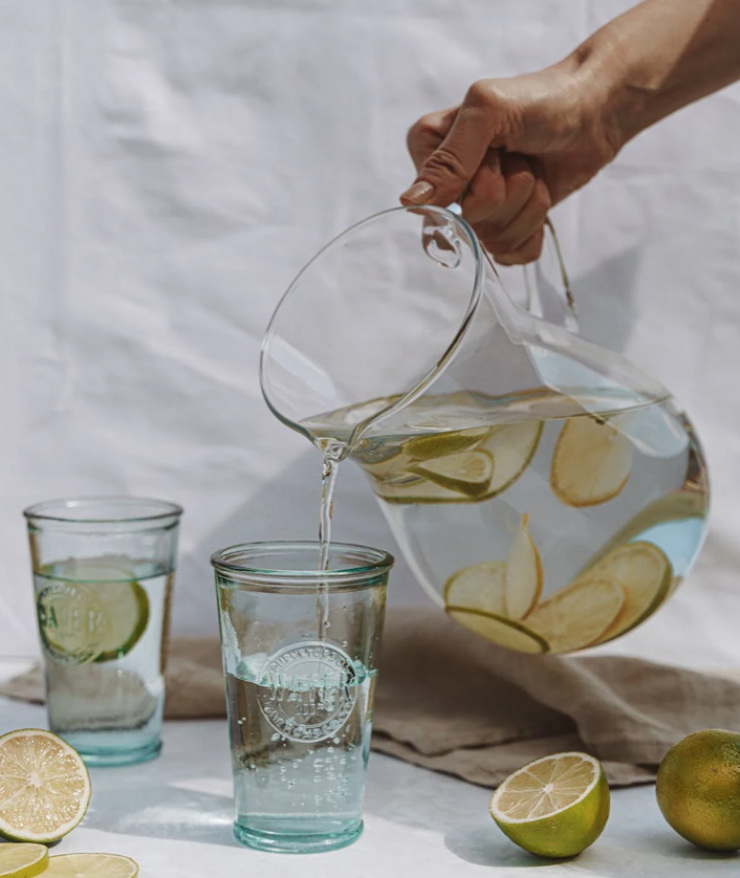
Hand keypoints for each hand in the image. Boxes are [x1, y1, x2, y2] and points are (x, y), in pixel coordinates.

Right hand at [402, 65, 620, 263]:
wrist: (595, 109)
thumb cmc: (543, 98)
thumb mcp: (489, 113)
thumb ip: (449, 159)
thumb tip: (411, 202)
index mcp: (429, 148)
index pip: (439, 203)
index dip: (479, 185)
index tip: (496, 152)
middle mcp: (447, 182)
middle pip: (471, 224)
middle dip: (509, 193)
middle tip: (521, 157)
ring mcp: (477, 206)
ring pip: (495, 241)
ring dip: (529, 205)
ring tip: (534, 169)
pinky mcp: (506, 224)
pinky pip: (510, 255)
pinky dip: (535, 229)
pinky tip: (540, 196)